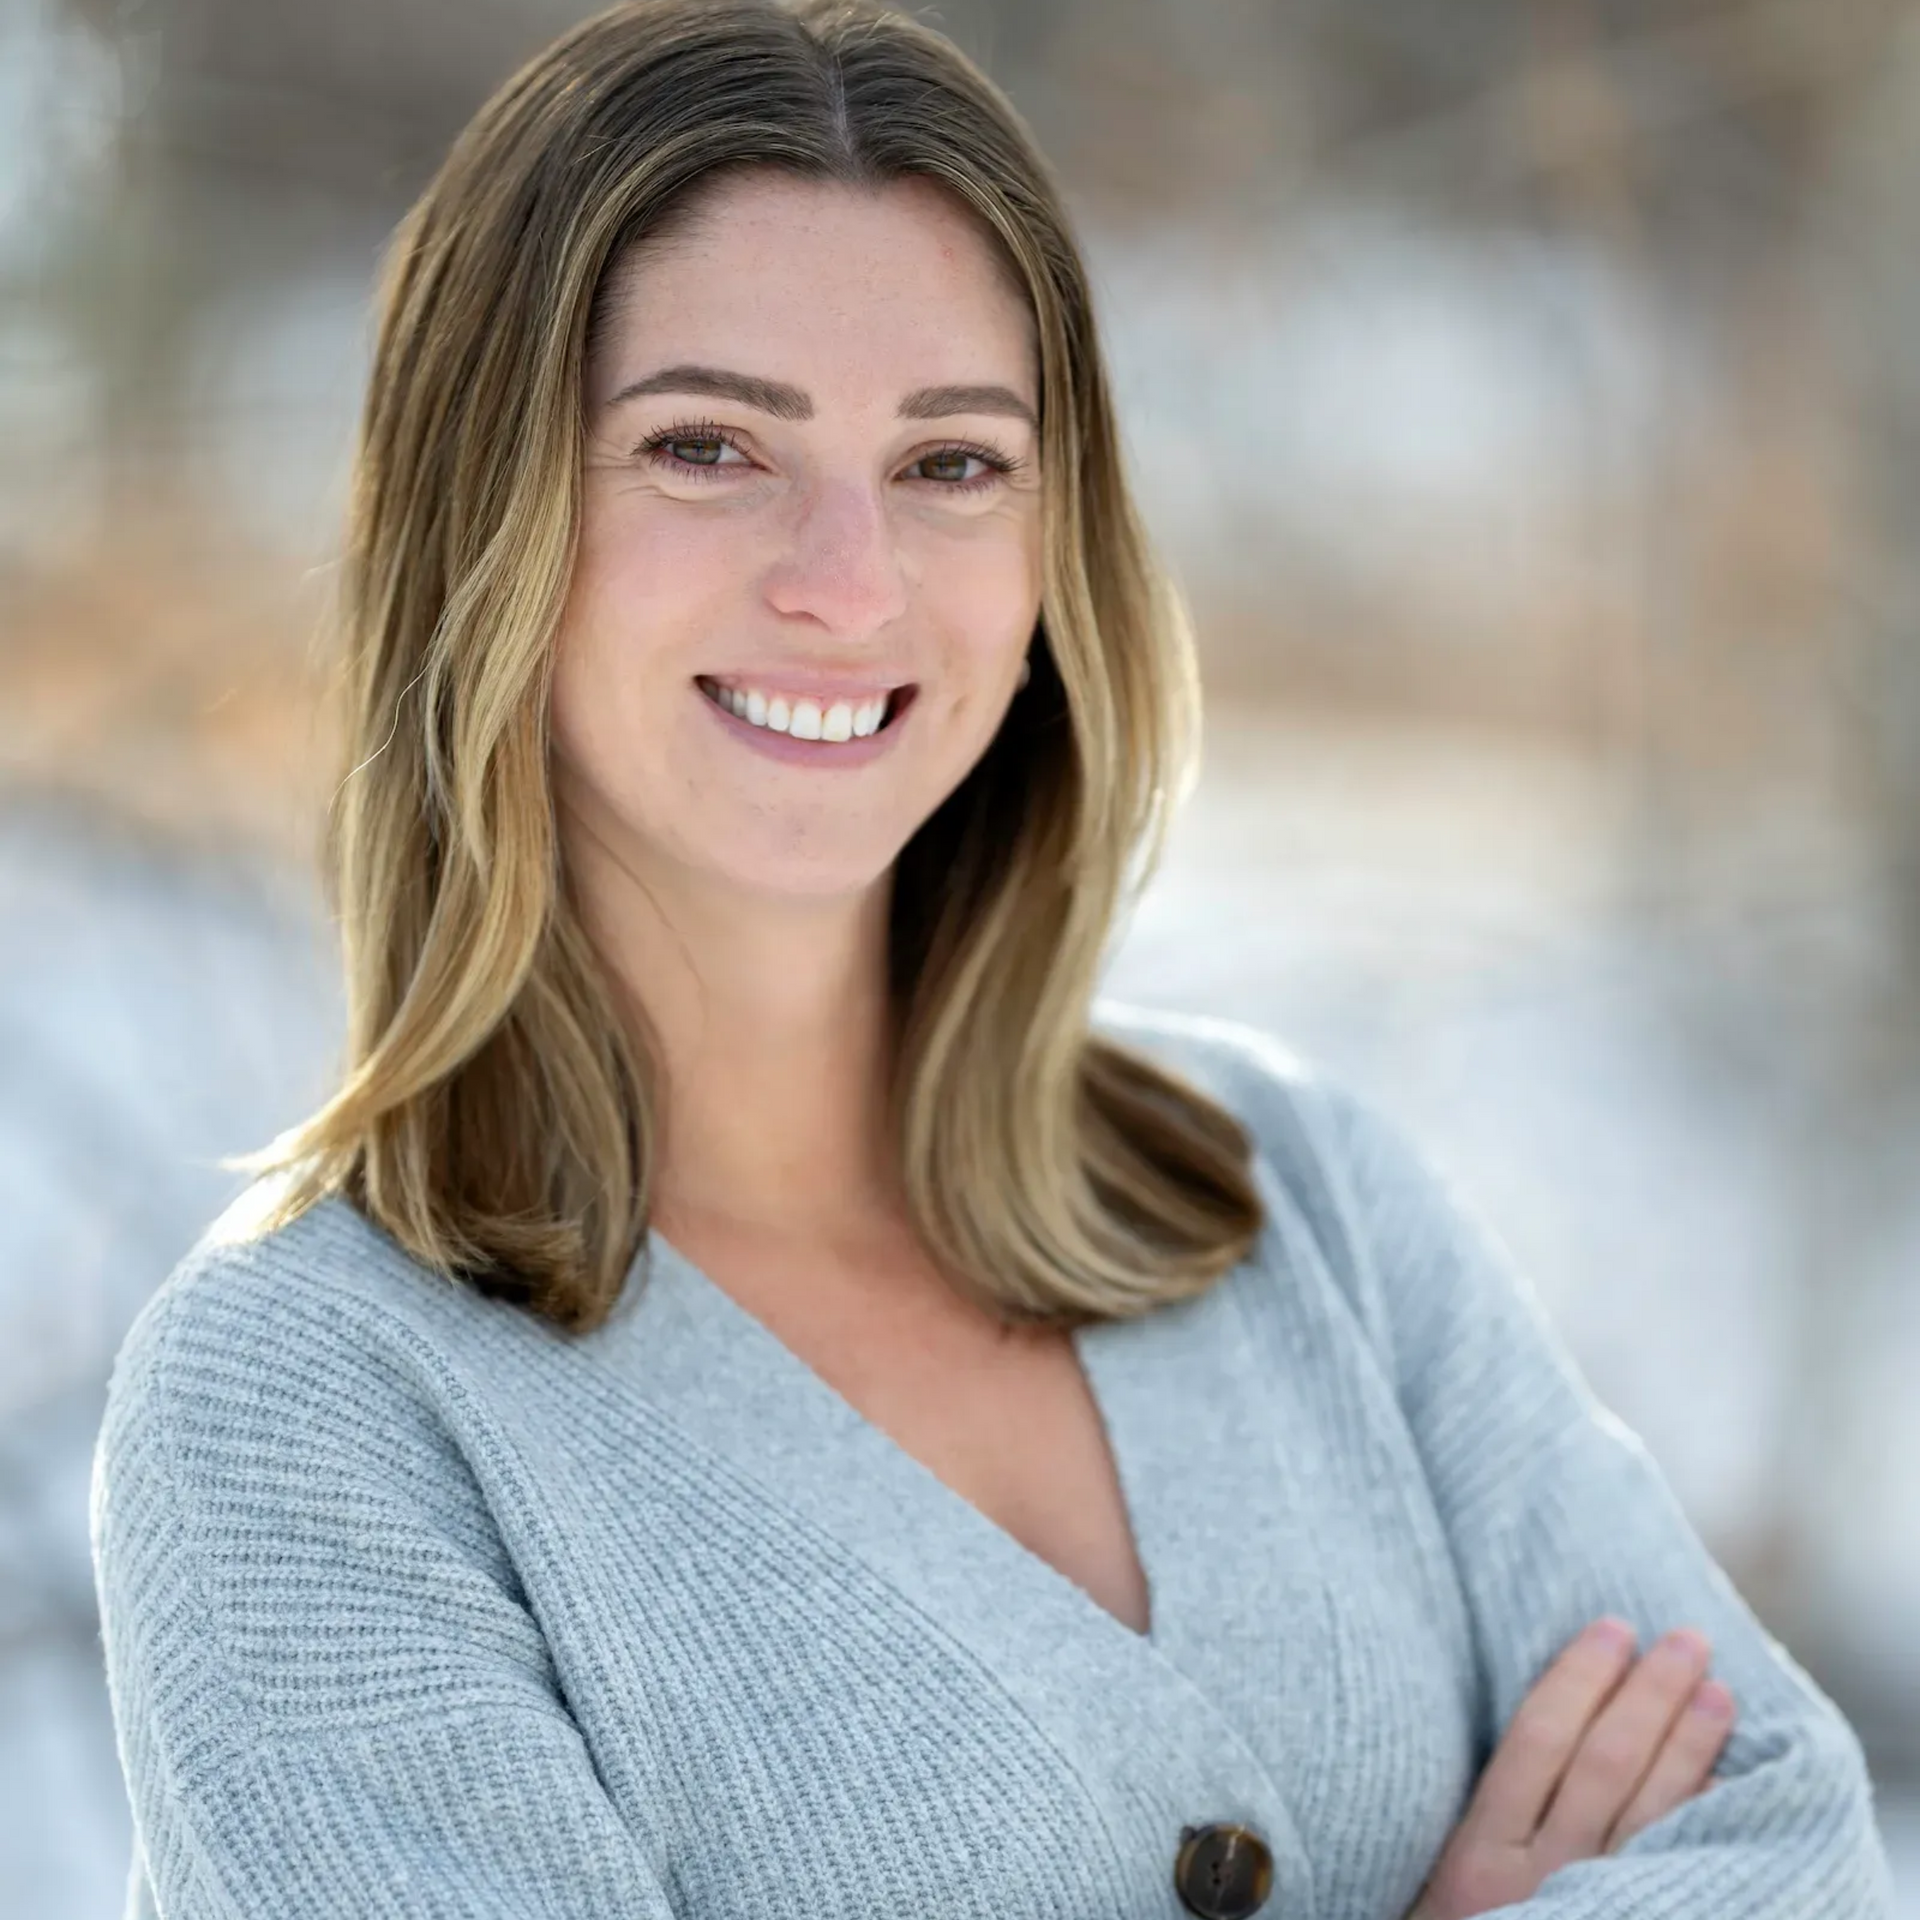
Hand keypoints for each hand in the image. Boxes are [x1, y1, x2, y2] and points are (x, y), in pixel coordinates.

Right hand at [1407, 1616, 1734, 1919]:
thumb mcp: (1444, 1879)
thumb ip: (1488, 1818)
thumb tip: (1546, 1728)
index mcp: (1478, 1854)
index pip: (1538, 1739)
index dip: (1578, 1678)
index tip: (1612, 1630)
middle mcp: (1539, 1878)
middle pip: (1605, 1763)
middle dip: (1649, 1694)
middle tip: (1686, 1641)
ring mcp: (1591, 1911)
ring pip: (1651, 1812)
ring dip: (1690, 1745)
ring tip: (1719, 1692)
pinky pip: (1676, 1871)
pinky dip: (1702, 1821)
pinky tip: (1725, 1786)